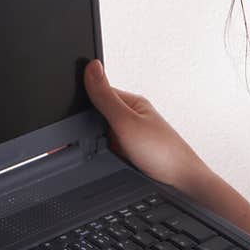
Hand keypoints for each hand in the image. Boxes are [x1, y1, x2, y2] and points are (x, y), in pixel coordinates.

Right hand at [83, 59, 209, 190]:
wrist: (180, 182)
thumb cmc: (164, 150)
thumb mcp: (127, 121)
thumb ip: (106, 97)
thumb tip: (92, 67)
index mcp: (131, 102)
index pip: (98, 91)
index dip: (81, 99)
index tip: (70, 112)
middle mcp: (129, 117)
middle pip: (95, 115)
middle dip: (87, 126)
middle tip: (97, 137)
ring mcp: (127, 135)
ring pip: (97, 135)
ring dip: (94, 143)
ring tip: (109, 150)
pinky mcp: (125, 152)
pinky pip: (104, 150)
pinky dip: (101, 155)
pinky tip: (108, 160)